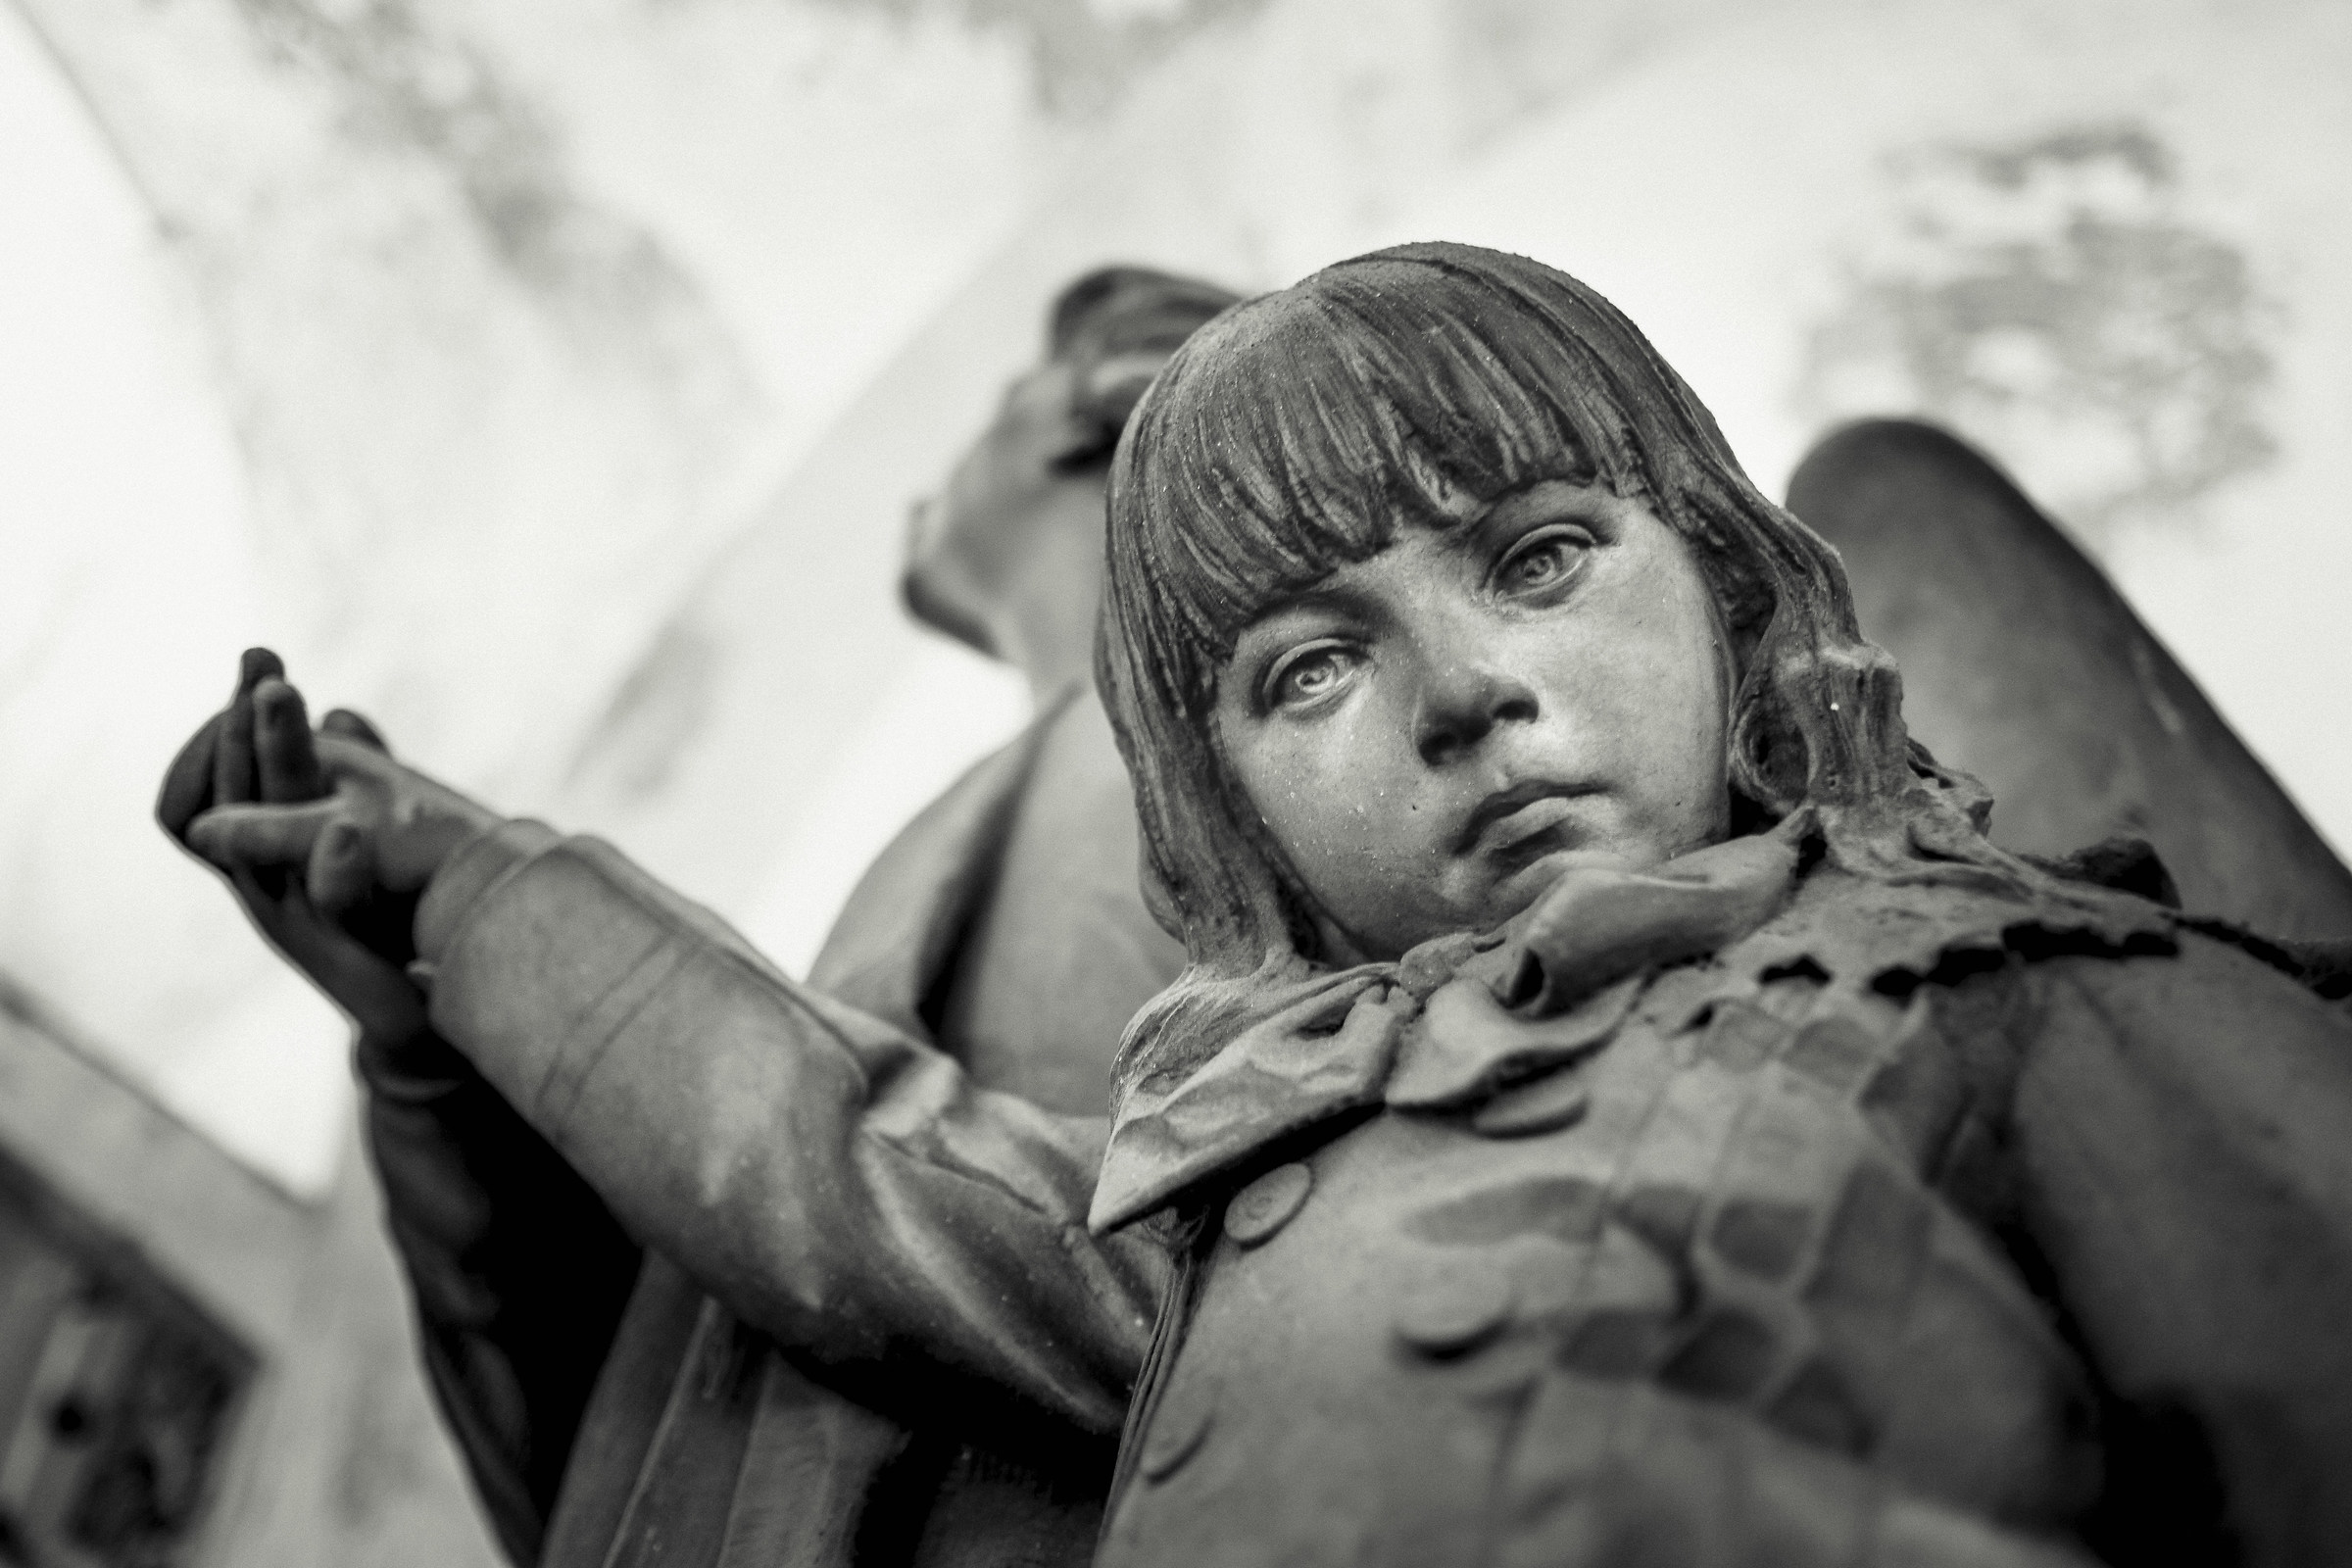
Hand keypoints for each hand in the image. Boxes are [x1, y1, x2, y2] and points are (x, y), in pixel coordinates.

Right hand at [158, 650, 493, 1036]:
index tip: (262, 657)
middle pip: (238, 791)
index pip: (231, 771)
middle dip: (246, 726)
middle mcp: (268, 875)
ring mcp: (297, 912)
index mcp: (272, 844)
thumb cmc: (385, 919)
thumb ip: (353, 781)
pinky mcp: (343, 947)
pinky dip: (336, 865)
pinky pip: (330, 903)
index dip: (240, 717)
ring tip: (282, 704)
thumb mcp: (363, 838)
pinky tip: (347, 828)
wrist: (405, 1013)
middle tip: (266, 665)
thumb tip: (346, 714)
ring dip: (274, 770)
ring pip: (265, 842)